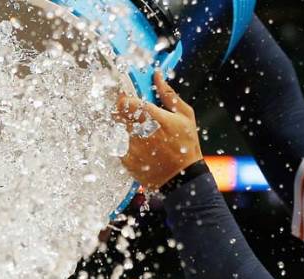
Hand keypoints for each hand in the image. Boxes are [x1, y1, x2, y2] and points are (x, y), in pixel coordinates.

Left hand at [117, 71, 203, 190]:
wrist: (182, 178)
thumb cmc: (186, 145)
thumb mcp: (185, 116)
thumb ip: (168, 94)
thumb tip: (157, 75)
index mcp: (156, 119)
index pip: (128, 103)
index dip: (123, 97)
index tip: (126, 97)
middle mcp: (142, 133)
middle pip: (119, 114)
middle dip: (122, 110)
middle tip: (131, 113)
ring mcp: (132, 148)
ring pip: (117, 128)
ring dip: (123, 126)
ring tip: (139, 132)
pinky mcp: (127, 160)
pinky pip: (117, 144)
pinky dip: (123, 142)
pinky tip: (138, 146)